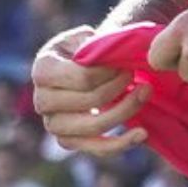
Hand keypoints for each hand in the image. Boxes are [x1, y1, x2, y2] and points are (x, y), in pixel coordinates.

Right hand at [30, 25, 148, 154]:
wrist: (73, 70)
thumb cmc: (82, 50)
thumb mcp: (85, 37)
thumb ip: (97, 42)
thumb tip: (115, 51)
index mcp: (42, 70)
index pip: (82, 78)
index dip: (109, 73)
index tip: (126, 65)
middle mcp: (42, 100)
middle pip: (89, 101)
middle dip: (119, 88)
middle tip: (138, 76)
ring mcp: (53, 124)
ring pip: (94, 127)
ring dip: (125, 112)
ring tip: (145, 93)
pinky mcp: (67, 142)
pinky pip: (96, 149)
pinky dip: (121, 144)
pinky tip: (142, 133)